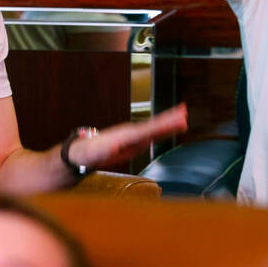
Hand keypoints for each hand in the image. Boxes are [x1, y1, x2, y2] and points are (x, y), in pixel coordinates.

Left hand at [67, 104, 186, 169]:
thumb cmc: (89, 153)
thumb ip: (105, 150)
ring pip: (153, 127)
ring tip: (184, 116)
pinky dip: (163, 129)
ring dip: (168, 122)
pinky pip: (151, 133)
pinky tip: (171, 127)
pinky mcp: (133, 139)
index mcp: (124, 135)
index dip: (160, 127)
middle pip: (152, 125)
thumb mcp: (95, 154)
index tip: (172, 122)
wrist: (83, 152)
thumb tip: (112, 148)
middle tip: (184, 112)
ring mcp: (132, 135)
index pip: (146, 130)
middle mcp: (129, 132)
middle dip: (168, 120)